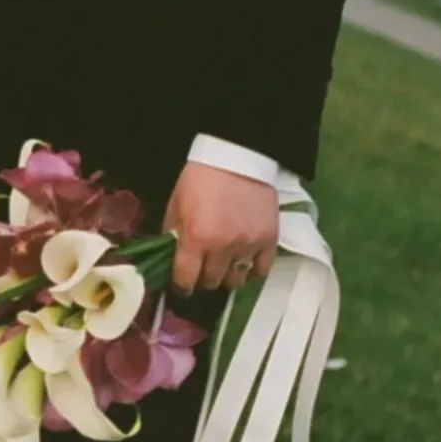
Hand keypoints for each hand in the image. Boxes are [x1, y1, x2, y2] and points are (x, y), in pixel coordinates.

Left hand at [165, 162, 279, 294]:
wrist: (237, 155)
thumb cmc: (201, 177)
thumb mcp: (176, 204)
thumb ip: (172, 235)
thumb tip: (171, 259)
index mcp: (196, 238)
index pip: (185, 279)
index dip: (180, 286)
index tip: (181, 285)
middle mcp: (223, 247)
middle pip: (211, 282)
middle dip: (202, 278)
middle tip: (202, 269)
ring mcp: (248, 245)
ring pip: (235, 281)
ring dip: (226, 276)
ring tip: (223, 265)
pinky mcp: (269, 240)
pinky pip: (260, 271)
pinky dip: (250, 271)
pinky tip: (243, 263)